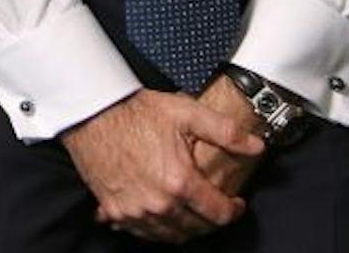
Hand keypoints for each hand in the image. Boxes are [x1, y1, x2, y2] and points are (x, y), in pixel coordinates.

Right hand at [60, 88, 262, 242]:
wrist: (91, 113)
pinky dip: (155, 229)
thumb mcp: (185, 112)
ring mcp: (135, 211)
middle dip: (211, 221)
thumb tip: (256, 146)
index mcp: (179, 182)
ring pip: (171, 236)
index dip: (234, 210)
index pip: (219, 213)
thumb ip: (226, 132)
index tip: (236, 204)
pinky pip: (142, 233)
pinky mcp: (115, 211)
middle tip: (214, 207)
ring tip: (190, 213)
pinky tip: (159, 215)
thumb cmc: (135, 112)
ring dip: (186, 228)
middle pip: (196, 229)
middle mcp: (158, 203)